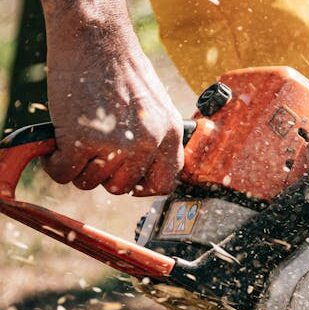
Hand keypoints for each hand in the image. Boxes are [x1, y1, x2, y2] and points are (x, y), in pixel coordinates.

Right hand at [41, 1, 182, 195]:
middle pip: (120, 187)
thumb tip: (145, 167)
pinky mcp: (82, 139)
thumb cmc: (123, 69)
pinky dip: (55, 164)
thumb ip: (156, 138)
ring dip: (78, 167)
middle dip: (103, 173)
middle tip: (92, 150)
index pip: (162, 184)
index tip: (124, 176)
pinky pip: (64, 173)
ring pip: (90, 182)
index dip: (139, 185)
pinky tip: (56, 147)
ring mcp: (116, 143)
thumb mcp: (157, 107)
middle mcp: (148, 143)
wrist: (96, 41)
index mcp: (170, 134)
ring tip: (76, 141)